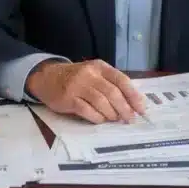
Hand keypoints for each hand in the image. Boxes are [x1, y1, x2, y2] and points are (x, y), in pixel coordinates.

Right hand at [26, 59, 146, 123]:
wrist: (47, 77)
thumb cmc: (76, 77)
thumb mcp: (94, 73)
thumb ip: (111, 83)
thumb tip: (132, 102)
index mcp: (100, 67)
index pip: (121, 80)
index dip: (133, 95)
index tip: (141, 108)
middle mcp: (89, 74)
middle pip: (112, 92)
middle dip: (124, 108)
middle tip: (129, 119)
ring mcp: (77, 86)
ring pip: (101, 102)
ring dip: (111, 114)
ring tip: (115, 119)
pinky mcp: (68, 98)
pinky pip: (86, 110)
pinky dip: (97, 117)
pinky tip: (100, 120)